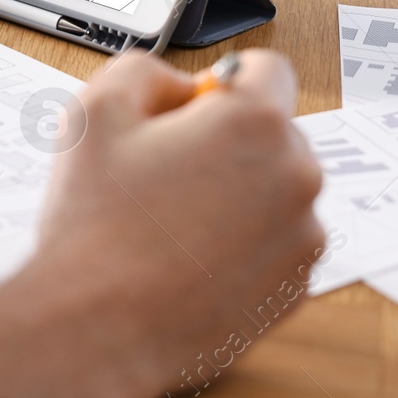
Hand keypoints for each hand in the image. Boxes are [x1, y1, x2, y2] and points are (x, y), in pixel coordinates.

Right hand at [2, 49, 325, 397]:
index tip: (188, 112)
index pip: (265, 70)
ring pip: (274, 191)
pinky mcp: (294, 289)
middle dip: (225, 142)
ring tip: (170, 223)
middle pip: (272, 133)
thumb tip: (182, 86)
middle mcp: (297, 177)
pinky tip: (187, 259)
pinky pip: (274, 245)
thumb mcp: (96, 109)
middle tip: (163, 171)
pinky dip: (240, 245)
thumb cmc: (96, 224)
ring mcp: (302, 239)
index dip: (220, 83)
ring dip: (235, 195)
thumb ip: (146, 70)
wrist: (97, 327)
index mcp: (255, 124)